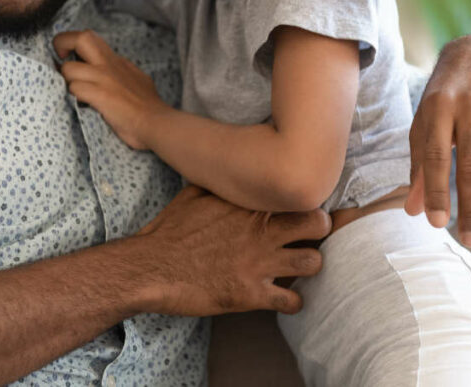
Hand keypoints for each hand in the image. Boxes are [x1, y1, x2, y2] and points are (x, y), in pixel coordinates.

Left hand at [53, 30, 168, 149]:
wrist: (157, 123)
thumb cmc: (150, 107)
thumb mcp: (138, 79)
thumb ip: (123, 72)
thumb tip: (117, 72)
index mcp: (117, 61)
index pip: (90, 39)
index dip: (74, 44)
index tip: (70, 57)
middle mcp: (109, 64)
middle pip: (81, 37)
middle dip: (63, 42)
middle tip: (60, 59)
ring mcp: (104, 79)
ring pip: (69, 68)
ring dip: (66, 81)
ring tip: (73, 92)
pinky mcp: (101, 95)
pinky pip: (75, 89)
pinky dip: (74, 96)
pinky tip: (82, 103)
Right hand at [134, 185, 330, 315]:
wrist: (151, 267)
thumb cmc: (169, 230)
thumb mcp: (194, 193)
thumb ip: (222, 183)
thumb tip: (231, 169)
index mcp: (249, 204)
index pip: (298, 195)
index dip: (306, 202)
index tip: (303, 208)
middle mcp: (260, 230)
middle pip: (318, 224)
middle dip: (320, 230)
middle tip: (310, 237)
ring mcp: (258, 263)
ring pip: (313, 262)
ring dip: (308, 266)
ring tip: (297, 267)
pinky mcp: (250, 293)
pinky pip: (292, 301)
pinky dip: (292, 302)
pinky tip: (282, 297)